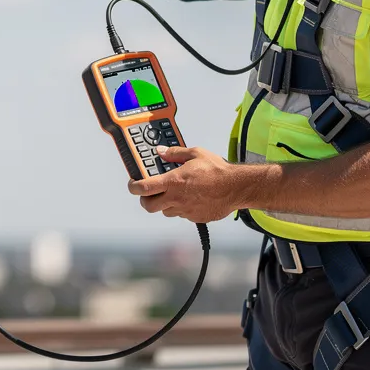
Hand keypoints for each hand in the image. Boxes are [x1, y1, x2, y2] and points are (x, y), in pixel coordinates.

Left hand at [127, 145, 242, 223]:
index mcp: (173, 182)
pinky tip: (190, 198)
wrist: (236, 187)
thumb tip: (161, 151)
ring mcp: (185, 210)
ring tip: (173, 193)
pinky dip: (181, 208)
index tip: (133, 184)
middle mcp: (176, 198)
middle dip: (145, 200)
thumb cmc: (217, 170)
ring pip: (165, 212)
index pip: (143, 188)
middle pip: (149, 206)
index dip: (133, 187)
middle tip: (149, 192)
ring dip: (164, 204)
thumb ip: (175, 153)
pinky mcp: (195, 218)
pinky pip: (181, 214)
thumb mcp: (195, 153)